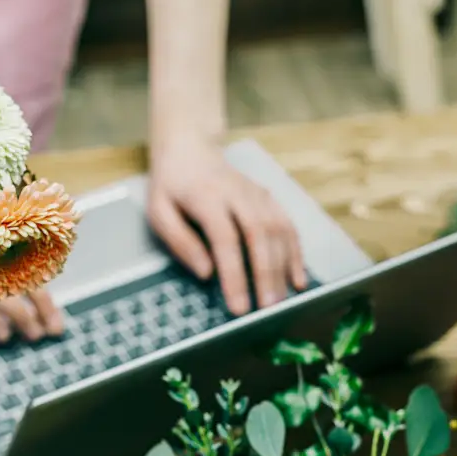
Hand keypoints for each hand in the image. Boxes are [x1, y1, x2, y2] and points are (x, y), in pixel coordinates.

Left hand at [147, 138, 306, 314]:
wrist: (190, 147)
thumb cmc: (171, 186)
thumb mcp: (159, 211)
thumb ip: (180, 242)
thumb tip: (206, 273)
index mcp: (207, 197)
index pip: (225, 239)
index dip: (234, 275)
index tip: (238, 306)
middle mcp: (237, 193)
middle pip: (258, 234)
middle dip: (266, 274)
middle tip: (267, 308)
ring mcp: (257, 194)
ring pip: (278, 230)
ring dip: (283, 267)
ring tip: (281, 300)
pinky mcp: (268, 198)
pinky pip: (288, 226)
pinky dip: (295, 253)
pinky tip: (297, 278)